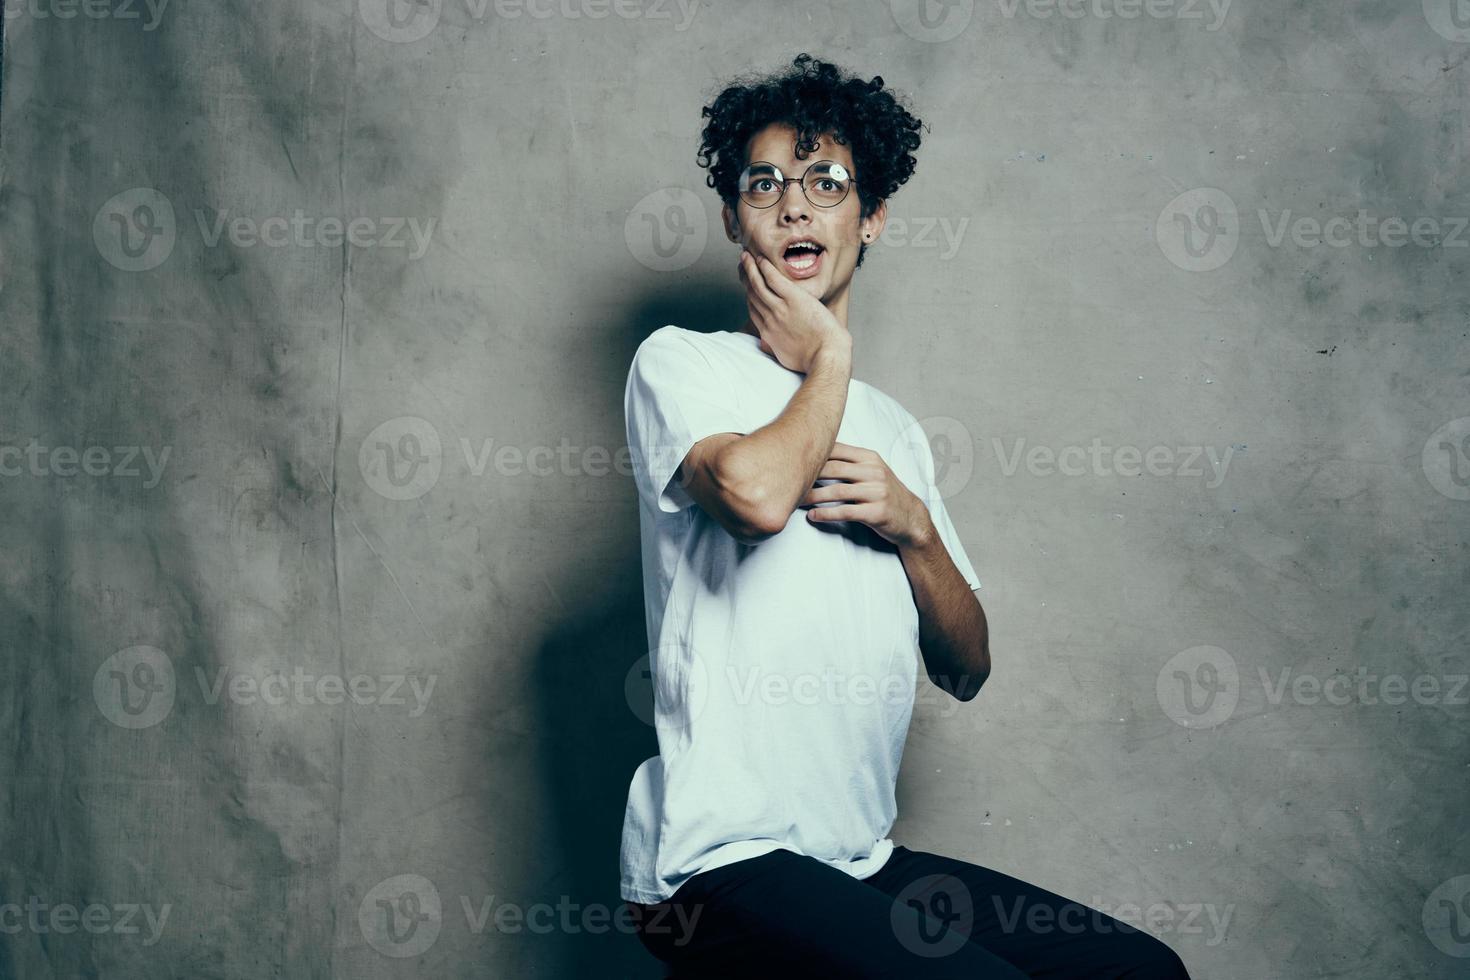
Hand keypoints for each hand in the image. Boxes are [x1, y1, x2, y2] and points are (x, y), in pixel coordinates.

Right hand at [738, 249, 848, 372]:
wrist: (826, 356)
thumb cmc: (811, 359)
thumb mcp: (786, 357)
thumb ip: (774, 347)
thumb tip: (765, 343)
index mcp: (768, 332)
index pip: (753, 309)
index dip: (748, 294)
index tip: (746, 284)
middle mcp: (770, 318)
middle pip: (752, 294)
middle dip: (745, 278)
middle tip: (743, 264)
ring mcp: (780, 308)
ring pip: (759, 284)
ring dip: (750, 268)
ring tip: (746, 256)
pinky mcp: (793, 299)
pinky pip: (774, 280)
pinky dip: (765, 268)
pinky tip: (761, 259)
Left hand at [799, 442, 935, 549]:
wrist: (911, 518)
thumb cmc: (884, 493)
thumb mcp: (873, 471)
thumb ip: (850, 462)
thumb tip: (815, 452)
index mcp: (870, 458)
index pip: (837, 450)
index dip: (814, 452)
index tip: (792, 456)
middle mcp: (874, 472)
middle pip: (833, 469)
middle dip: (809, 475)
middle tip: (788, 480)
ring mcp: (877, 492)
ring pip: (837, 491)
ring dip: (813, 496)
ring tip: (796, 501)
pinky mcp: (876, 513)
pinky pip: (845, 511)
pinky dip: (826, 514)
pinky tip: (813, 516)